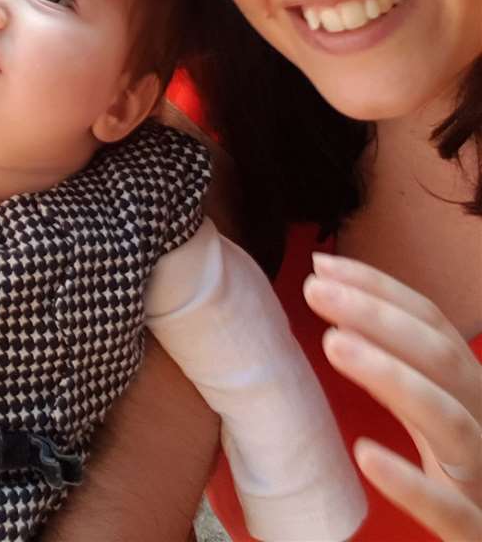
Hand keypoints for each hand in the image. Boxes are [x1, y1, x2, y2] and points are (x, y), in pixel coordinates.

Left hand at [304, 252, 481, 541]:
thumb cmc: (464, 475)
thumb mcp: (434, 414)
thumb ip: (396, 371)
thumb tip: (338, 313)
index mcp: (471, 392)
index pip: (432, 324)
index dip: (381, 290)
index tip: (323, 266)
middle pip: (440, 358)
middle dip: (378, 316)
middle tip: (315, 289)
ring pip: (451, 421)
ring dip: (393, 377)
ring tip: (333, 344)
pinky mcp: (479, 534)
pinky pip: (450, 511)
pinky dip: (411, 484)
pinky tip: (366, 455)